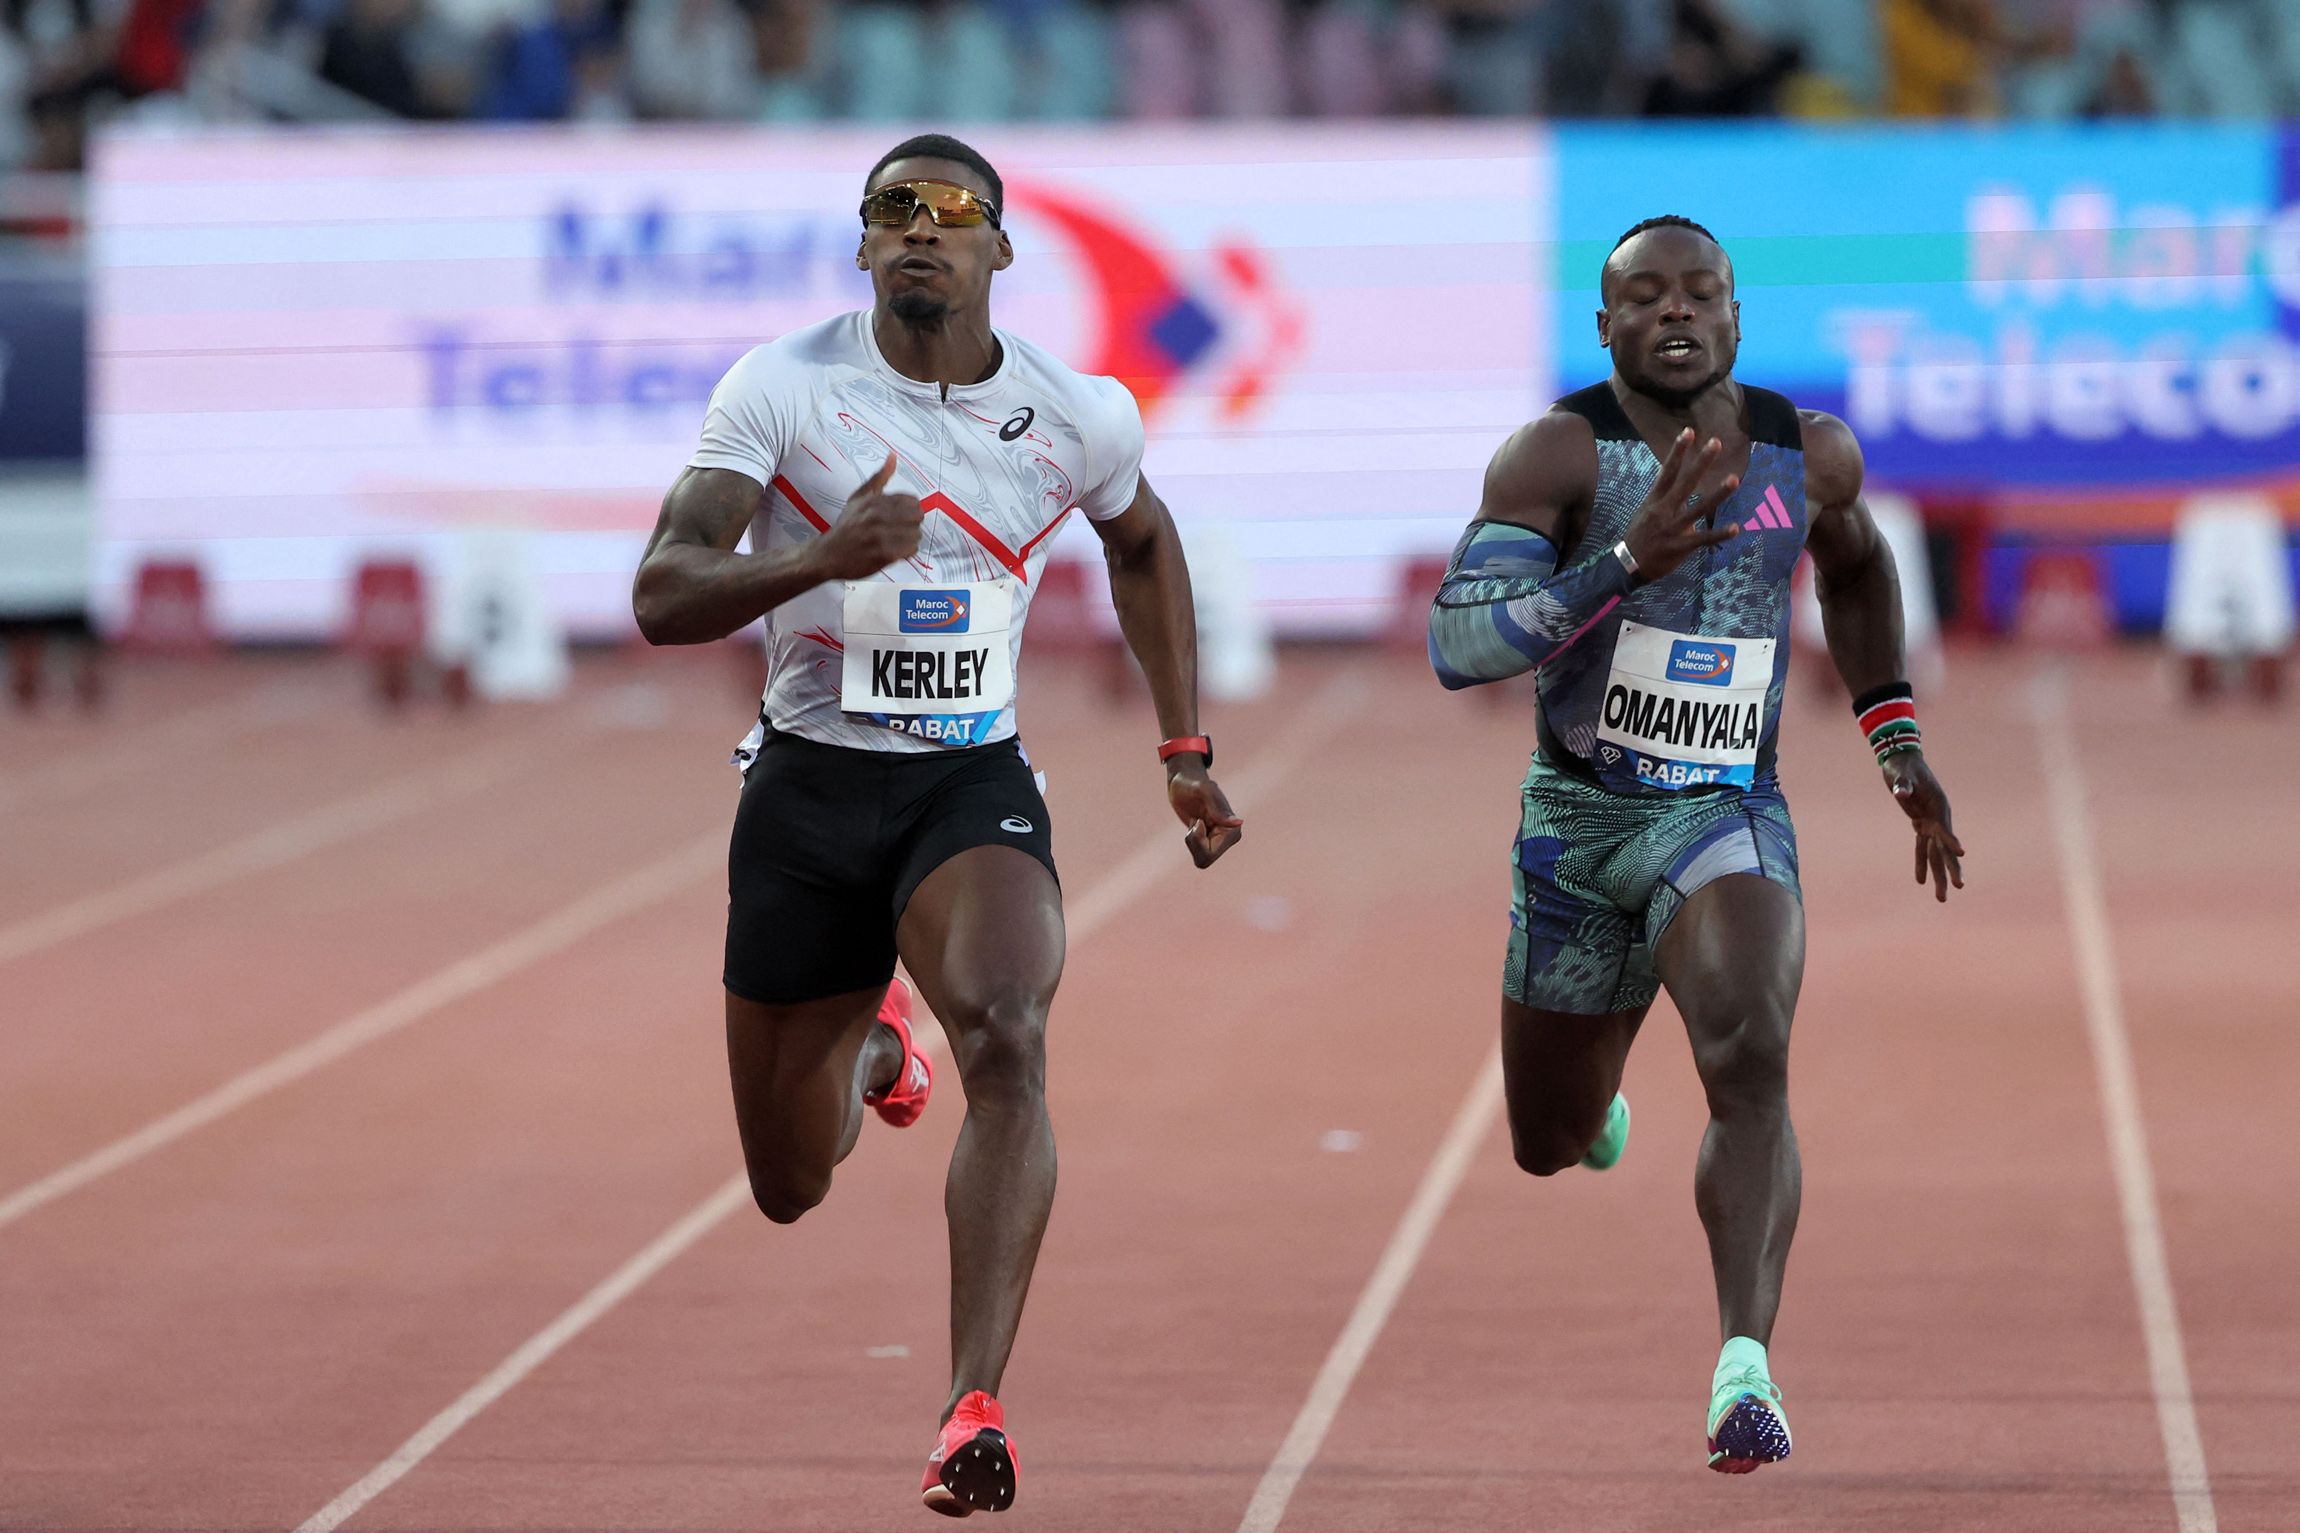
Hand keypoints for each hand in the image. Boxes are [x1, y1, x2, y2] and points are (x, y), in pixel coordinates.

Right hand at [809, 454, 923, 580]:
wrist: (827, 555)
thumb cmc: (846, 526)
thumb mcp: (859, 497)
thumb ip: (879, 477)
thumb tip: (893, 456)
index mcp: (873, 500)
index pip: (912, 501)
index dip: (909, 510)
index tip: (900, 517)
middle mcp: (877, 516)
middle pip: (918, 517)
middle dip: (911, 525)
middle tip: (899, 530)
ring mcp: (880, 536)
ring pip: (916, 534)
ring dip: (909, 540)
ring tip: (895, 542)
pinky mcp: (883, 554)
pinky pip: (911, 549)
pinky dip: (906, 553)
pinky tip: (895, 552)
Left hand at [1167, 760, 1242, 867]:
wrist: (1183, 781)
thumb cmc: (1193, 783)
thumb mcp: (1203, 791)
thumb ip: (1218, 808)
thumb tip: (1239, 823)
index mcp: (1233, 828)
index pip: (1210, 853)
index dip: (1198, 840)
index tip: (1198, 821)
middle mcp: (1230, 836)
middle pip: (1205, 859)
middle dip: (1194, 843)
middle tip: (1195, 822)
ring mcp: (1220, 840)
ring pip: (1201, 858)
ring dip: (1192, 842)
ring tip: (1196, 822)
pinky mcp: (1211, 840)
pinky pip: (1198, 853)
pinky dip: (1191, 840)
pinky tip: (1196, 824)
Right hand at [1622, 429, 1744, 580]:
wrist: (1627, 565)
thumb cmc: (1639, 537)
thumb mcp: (1647, 514)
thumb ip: (1667, 502)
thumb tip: (1686, 496)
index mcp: (1655, 500)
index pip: (1668, 471)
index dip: (1678, 452)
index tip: (1689, 432)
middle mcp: (1664, 510)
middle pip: (1685, 482)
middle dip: (1701, 462)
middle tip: (1716, 443)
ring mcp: (1673, 528)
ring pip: (1699, 508)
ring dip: (1718, 494)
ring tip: (1735, 479)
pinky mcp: (1680, 546)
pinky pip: (1703, 539)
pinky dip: (1719, 534)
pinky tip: (1736, 528)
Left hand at [1884, 750, 1964, 902]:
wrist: (1902, 761)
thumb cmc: (1903, 766)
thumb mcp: (1901, 775)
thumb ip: (1903, 786)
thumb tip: (1901, 793)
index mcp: (1939, 806)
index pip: (1946, 828)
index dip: (1952, 841)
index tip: (1962, 853)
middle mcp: (1939, 818)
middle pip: (1946, 848)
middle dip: (1951, 869)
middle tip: (1958, 888)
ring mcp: (1930, 823)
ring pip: (1936, 854)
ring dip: (1938, 875)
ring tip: (1941, 898)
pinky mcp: (1920, 825)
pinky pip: (1921, 848)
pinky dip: (1921, 864)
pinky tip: (1921, 881)